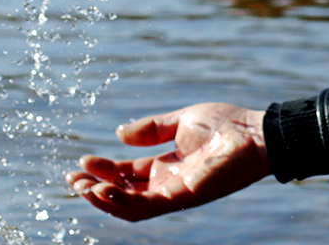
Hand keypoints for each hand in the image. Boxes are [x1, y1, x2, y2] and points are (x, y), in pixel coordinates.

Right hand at [65, 102, 269, 220]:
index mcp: (167, 164)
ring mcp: (175, 193)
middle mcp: (168, 183)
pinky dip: (122, 201)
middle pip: (125, 193)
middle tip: (73, 179)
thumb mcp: (180, 121)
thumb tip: (119, 134)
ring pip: (131, 207)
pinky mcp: (183, 197)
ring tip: (82, 187)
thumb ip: (151, 129)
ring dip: (104, 200)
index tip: (81, 163)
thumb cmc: (226, 125)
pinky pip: (147, 207)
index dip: (103, 171)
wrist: (255, 133)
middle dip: (96, 189)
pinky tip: (103, 190)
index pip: (128, 174)